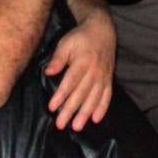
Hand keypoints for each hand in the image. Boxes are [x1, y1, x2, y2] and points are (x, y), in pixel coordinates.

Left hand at [44, 8, 114, 130]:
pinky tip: (96, 119)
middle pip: (81, 94)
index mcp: (83, 62)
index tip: (52, 107)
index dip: (61, 95)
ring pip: (94, 98)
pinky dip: (102, 108)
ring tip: (77, 127)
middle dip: (70, 110)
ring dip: (85, 114)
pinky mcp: (109, 79)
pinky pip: (107, 96)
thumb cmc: (81, 37)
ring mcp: (103, 76)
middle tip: (60, 124)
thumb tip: (48, 72)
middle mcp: (94, 72)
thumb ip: (58, 59)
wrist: (102, 30)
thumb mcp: (66, 43)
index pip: (70, 82)